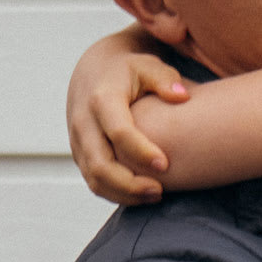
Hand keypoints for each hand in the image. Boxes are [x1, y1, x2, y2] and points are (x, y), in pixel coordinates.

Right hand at [67, 25, 191, 203]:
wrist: (94, 72)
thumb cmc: (129, 71)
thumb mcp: (148, 66)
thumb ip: (166, 79)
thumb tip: (182, 96)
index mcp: (102, 99)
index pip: (118, 132)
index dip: (141, 151)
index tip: (166, 164)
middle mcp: (84, 123)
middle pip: (101, 164)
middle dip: (130, 184)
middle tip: (160, 190)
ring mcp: (78, 141)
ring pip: (95, 178)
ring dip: (124, 193)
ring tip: (156, 195)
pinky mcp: (80, 154)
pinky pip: (93, 181)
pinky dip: (116, 193)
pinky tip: (142, 195)